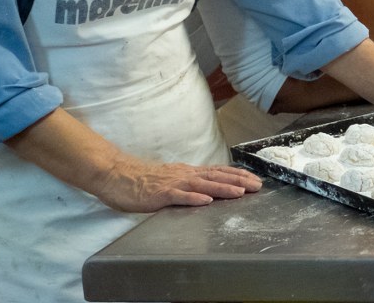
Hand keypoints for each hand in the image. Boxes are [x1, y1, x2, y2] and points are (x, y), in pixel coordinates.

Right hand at [94, 155, 261, 212]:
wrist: (116, 175)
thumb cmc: (141, 180)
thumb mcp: (170, 179)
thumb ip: (187, 184)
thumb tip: (205, 190)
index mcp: (187, 173)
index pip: (217, 172)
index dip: (237, 175)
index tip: (254, 179)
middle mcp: (184, 175)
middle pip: (216, 176)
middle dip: (238, 181)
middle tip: (257, 185)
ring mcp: (172, 184)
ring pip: (202, 185)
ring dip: (222, 189)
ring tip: (240, 193)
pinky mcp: (159, 194)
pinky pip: (178, 196)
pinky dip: (193, 198)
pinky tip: (206, 201)